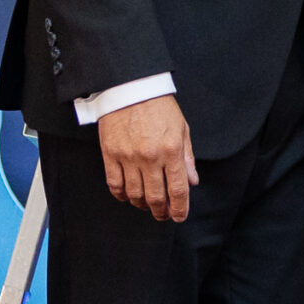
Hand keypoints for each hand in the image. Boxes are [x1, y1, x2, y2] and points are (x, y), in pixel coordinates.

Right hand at [98, 94, 198, 221]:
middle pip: (156, 197)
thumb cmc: (158, 105)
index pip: (178, 190)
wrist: (131, 86)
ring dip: (142, 205)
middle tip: (163, 215)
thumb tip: (192, 181)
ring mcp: (128, 157)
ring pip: (135, 194)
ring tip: (147, 205)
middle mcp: (150, 157)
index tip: (180, 216)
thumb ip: (187, 157)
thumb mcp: (182, 128)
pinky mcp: (110, 154)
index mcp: (171, 150)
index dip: (180, 208)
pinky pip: (115, 184)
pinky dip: (121, 195)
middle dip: (161, 212)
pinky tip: (127, 196)